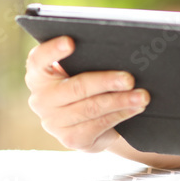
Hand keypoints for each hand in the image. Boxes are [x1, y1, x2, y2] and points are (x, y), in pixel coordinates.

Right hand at [24, 36, 149, 152]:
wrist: (93, 122)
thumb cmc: (88, 84)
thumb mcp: (83, 69)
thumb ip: (87, 59)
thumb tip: (118, 49)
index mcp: (39, 75)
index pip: (38, 59)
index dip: (52, 50)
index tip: (70, 42)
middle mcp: (41, 99)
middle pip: (76, 87)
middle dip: (106, 81)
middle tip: (129, 79)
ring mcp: (53, 122)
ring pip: (91, 108)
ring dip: (120, 101)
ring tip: (142, 95)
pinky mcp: (70, 139)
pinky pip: (99, 125)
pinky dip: (121, 114)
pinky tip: (135, 108)